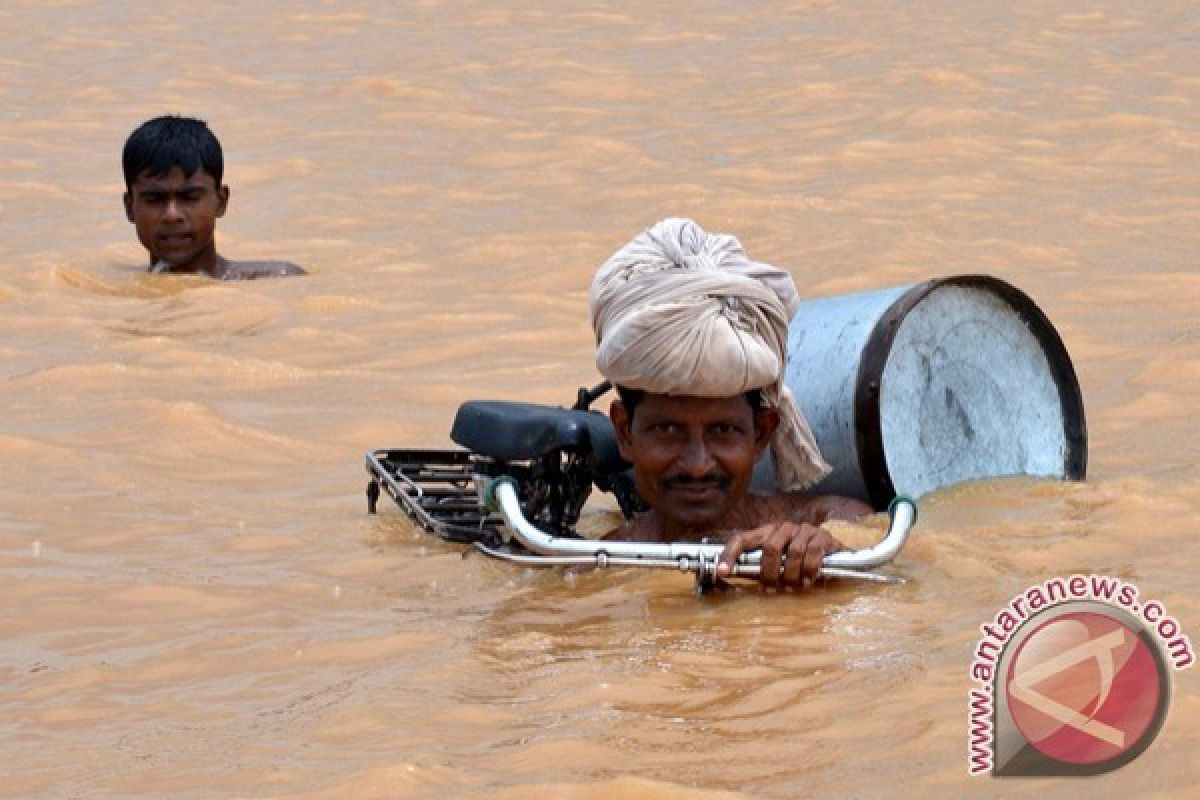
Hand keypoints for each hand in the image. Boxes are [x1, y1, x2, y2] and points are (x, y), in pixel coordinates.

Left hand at [716, 522, 843, 589]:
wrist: (833, 553)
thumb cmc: (799, 561)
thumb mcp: (776, 563)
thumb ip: (758, 568)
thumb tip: (733, 579)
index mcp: (766, 532)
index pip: (742, 539)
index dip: (729, 555)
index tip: (722, 572)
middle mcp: (783, 527)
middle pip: (770, 547)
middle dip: (769, 573)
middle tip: (770, 589)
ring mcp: (803, 530)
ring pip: (793, 552)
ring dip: (791, 575)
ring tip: (792, 586)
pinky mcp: (822, 536)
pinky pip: (812, 554)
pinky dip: (808, 571)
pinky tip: (808, 581)